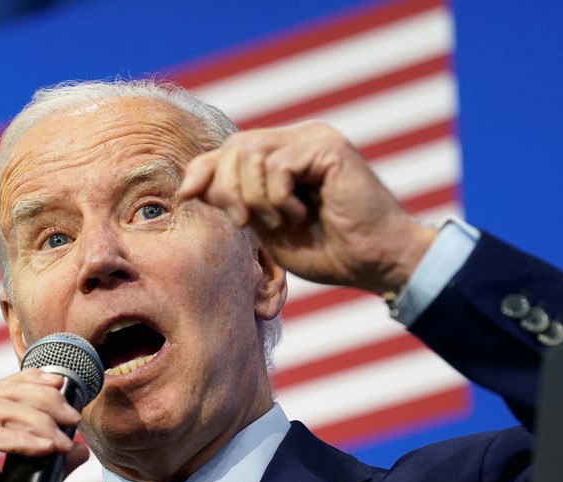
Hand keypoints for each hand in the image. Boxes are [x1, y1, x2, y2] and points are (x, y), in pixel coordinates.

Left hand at [178, 121, 437, 294]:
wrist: (375, 261)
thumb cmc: (327, 250)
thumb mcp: (266, 227)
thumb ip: (236, 202)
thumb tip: (189, 186)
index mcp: (282, 157)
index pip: (227, 150)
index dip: (201, 170)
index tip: (186, 196)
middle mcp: (297, 140)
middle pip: (234, 147)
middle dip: (227, 189)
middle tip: (245, 223)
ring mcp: (314, 139)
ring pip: (250, 153)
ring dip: (254, 197)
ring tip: (280, 221)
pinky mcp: (329, 148)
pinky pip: (277, 165)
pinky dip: (278, 197)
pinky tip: (299, 213)